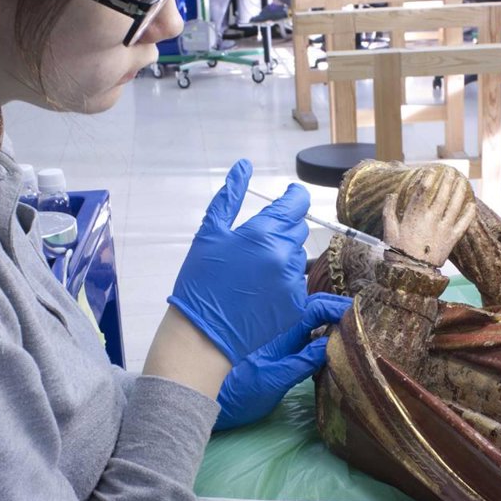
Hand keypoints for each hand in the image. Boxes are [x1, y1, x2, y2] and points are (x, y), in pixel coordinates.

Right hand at [169, 160, 310, 362]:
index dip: (295, 196)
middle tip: (257, 240)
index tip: (290, 195)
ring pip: (297, 256)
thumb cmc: (201, 281)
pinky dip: (282, 280)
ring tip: (254, 269)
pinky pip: (296, 282)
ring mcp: (292, 282)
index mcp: (263, 234)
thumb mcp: (210, 233)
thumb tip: (244, 165)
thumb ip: (230, 196)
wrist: (203, 334)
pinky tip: (259, 289)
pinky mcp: (296, 305)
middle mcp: (284, 256)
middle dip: (283, 228)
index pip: (296, 203)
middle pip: (298, 228)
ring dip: (282, 255)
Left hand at [215, 293, 351, 430]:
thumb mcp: (274, 379)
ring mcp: (276, 343)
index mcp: (281, 331)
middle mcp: (279, 332)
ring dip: (330, 323)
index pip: (315, 308)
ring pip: (307, 323)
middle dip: (338, 311)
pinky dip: (319, 338)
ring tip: (354, 329)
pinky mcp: (273, 357)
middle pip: (314, 310)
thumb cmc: (236, 391)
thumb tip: (333, 343)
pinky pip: (301, 340)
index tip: (362, 311)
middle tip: (365, 319)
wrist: (202, 398)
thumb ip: (302, 361)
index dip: (338, 307)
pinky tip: (332, 346)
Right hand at [383, 169, 474, 266]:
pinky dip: (468, 214)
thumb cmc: (397, 251)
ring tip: (462, 182)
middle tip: (451, 173)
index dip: (427, 178)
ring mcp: (443, 228)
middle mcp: (431, 218)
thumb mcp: (388, 230)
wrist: (411, 272)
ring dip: (459, 192)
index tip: (431, 171)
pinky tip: (472, 205)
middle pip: (442, 194)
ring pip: (454, 206)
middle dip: (447, 181)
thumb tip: (392, 194)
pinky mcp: (451, 239)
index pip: (423, 190)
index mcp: (414, 215)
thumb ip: (389, 211)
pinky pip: (463, 224)